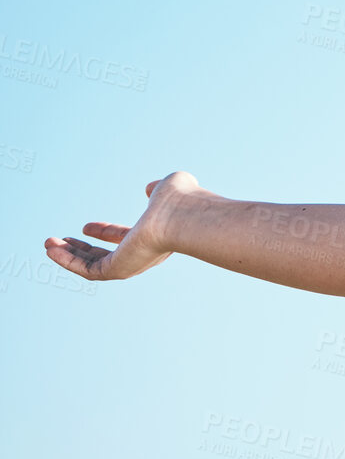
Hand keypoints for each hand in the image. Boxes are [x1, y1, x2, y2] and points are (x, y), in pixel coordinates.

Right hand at [45, 170, 208, 281]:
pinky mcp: (120, 270)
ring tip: (48, 244)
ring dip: (69, 256)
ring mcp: (132, 263)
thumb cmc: (179, 200)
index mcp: (155, 236)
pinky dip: (67, 261)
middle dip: (82, 250)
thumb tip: (152, 188)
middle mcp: (143, 253)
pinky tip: (50, 249)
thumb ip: (158, 188)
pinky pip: (88, 270)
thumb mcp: (167, 187)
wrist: (182, 215)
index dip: (105, 233)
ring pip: (93, 266)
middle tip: (61, 240)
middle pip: (107, 257)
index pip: (126, 239)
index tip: (86, 226)